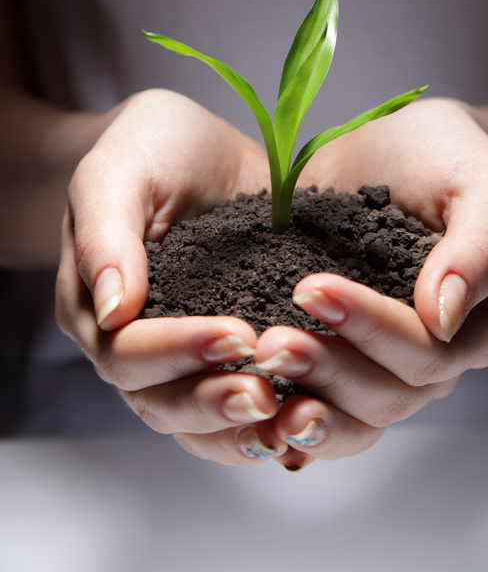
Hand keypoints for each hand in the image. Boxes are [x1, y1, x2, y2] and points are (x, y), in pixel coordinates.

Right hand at [56, 89, 292, 464]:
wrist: (197, 147)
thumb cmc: (149, 148)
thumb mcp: (117, 172)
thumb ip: (106, 235)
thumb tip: (115, 312)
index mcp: (97, 306)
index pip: (126, 352)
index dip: (178, 350)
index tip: (236, 333)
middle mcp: (135, 344)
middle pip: (160, 401)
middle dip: (213, 400)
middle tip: (266, 391)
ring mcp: (182, 355)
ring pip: (199, 420)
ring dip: (241, 424)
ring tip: (290, 417)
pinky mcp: (229, 352)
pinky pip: (239, 404)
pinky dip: (268, 420)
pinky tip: (306, 418)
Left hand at [251, 98, 487, 460]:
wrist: (397, 146)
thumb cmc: (448, 156)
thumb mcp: (487, 182)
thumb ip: (481, 245)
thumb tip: (444, 317)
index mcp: (477, 325)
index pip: (426, 351)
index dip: (370, 328)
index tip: (310, 288)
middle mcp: (433, 358)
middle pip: (385, 394)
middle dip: (326, 368)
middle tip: (269, 341)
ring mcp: (382, 364)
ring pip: (351, 416)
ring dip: (303, 400)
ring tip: (255, 370)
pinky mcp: (337, 354)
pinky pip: (317, 403)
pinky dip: (283, 413)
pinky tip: (245, 407)